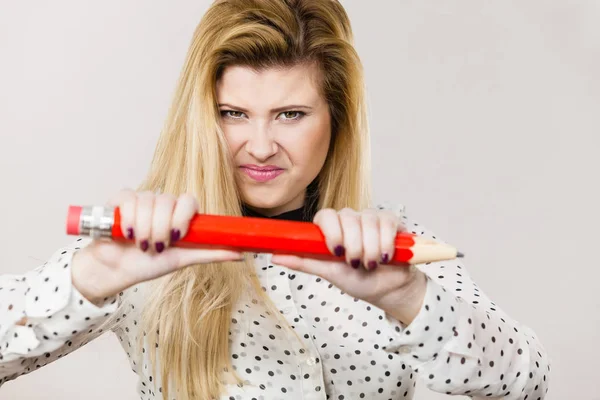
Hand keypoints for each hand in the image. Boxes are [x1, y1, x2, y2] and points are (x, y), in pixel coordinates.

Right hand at [71, 189, 243, 302]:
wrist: (116, 271)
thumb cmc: (148, 264)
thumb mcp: (182, 260)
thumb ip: (210, 253)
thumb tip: (241, 253)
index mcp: (179, 215)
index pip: (188, 201)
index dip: (183, 216)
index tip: (177, 236)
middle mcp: (162, 204)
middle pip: (167, 200)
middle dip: (161, 228)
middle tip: (156, 247)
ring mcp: (142, 200)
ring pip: (148, 200)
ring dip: (144, 229)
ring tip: (141, 245)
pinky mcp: (121, 200)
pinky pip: (128, 198)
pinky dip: (128, 218)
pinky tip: (127, 233)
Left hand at [271, 207, 426, 324]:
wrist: (388, 290)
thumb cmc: (357, 281)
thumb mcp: (328, 273)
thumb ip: (304, 262)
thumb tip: (274, 256)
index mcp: (331, 229)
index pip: (325, 215)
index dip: (331, 231)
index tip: (336, 252)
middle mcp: (349, 220)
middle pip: (347, 217)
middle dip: (353, 245)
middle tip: (356, 264)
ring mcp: (370, 218)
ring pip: (368, 220)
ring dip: (370, 248)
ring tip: (371, 265)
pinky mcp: (391, 220)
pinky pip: (386, 222)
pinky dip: (385, 242)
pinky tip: (385, 256)